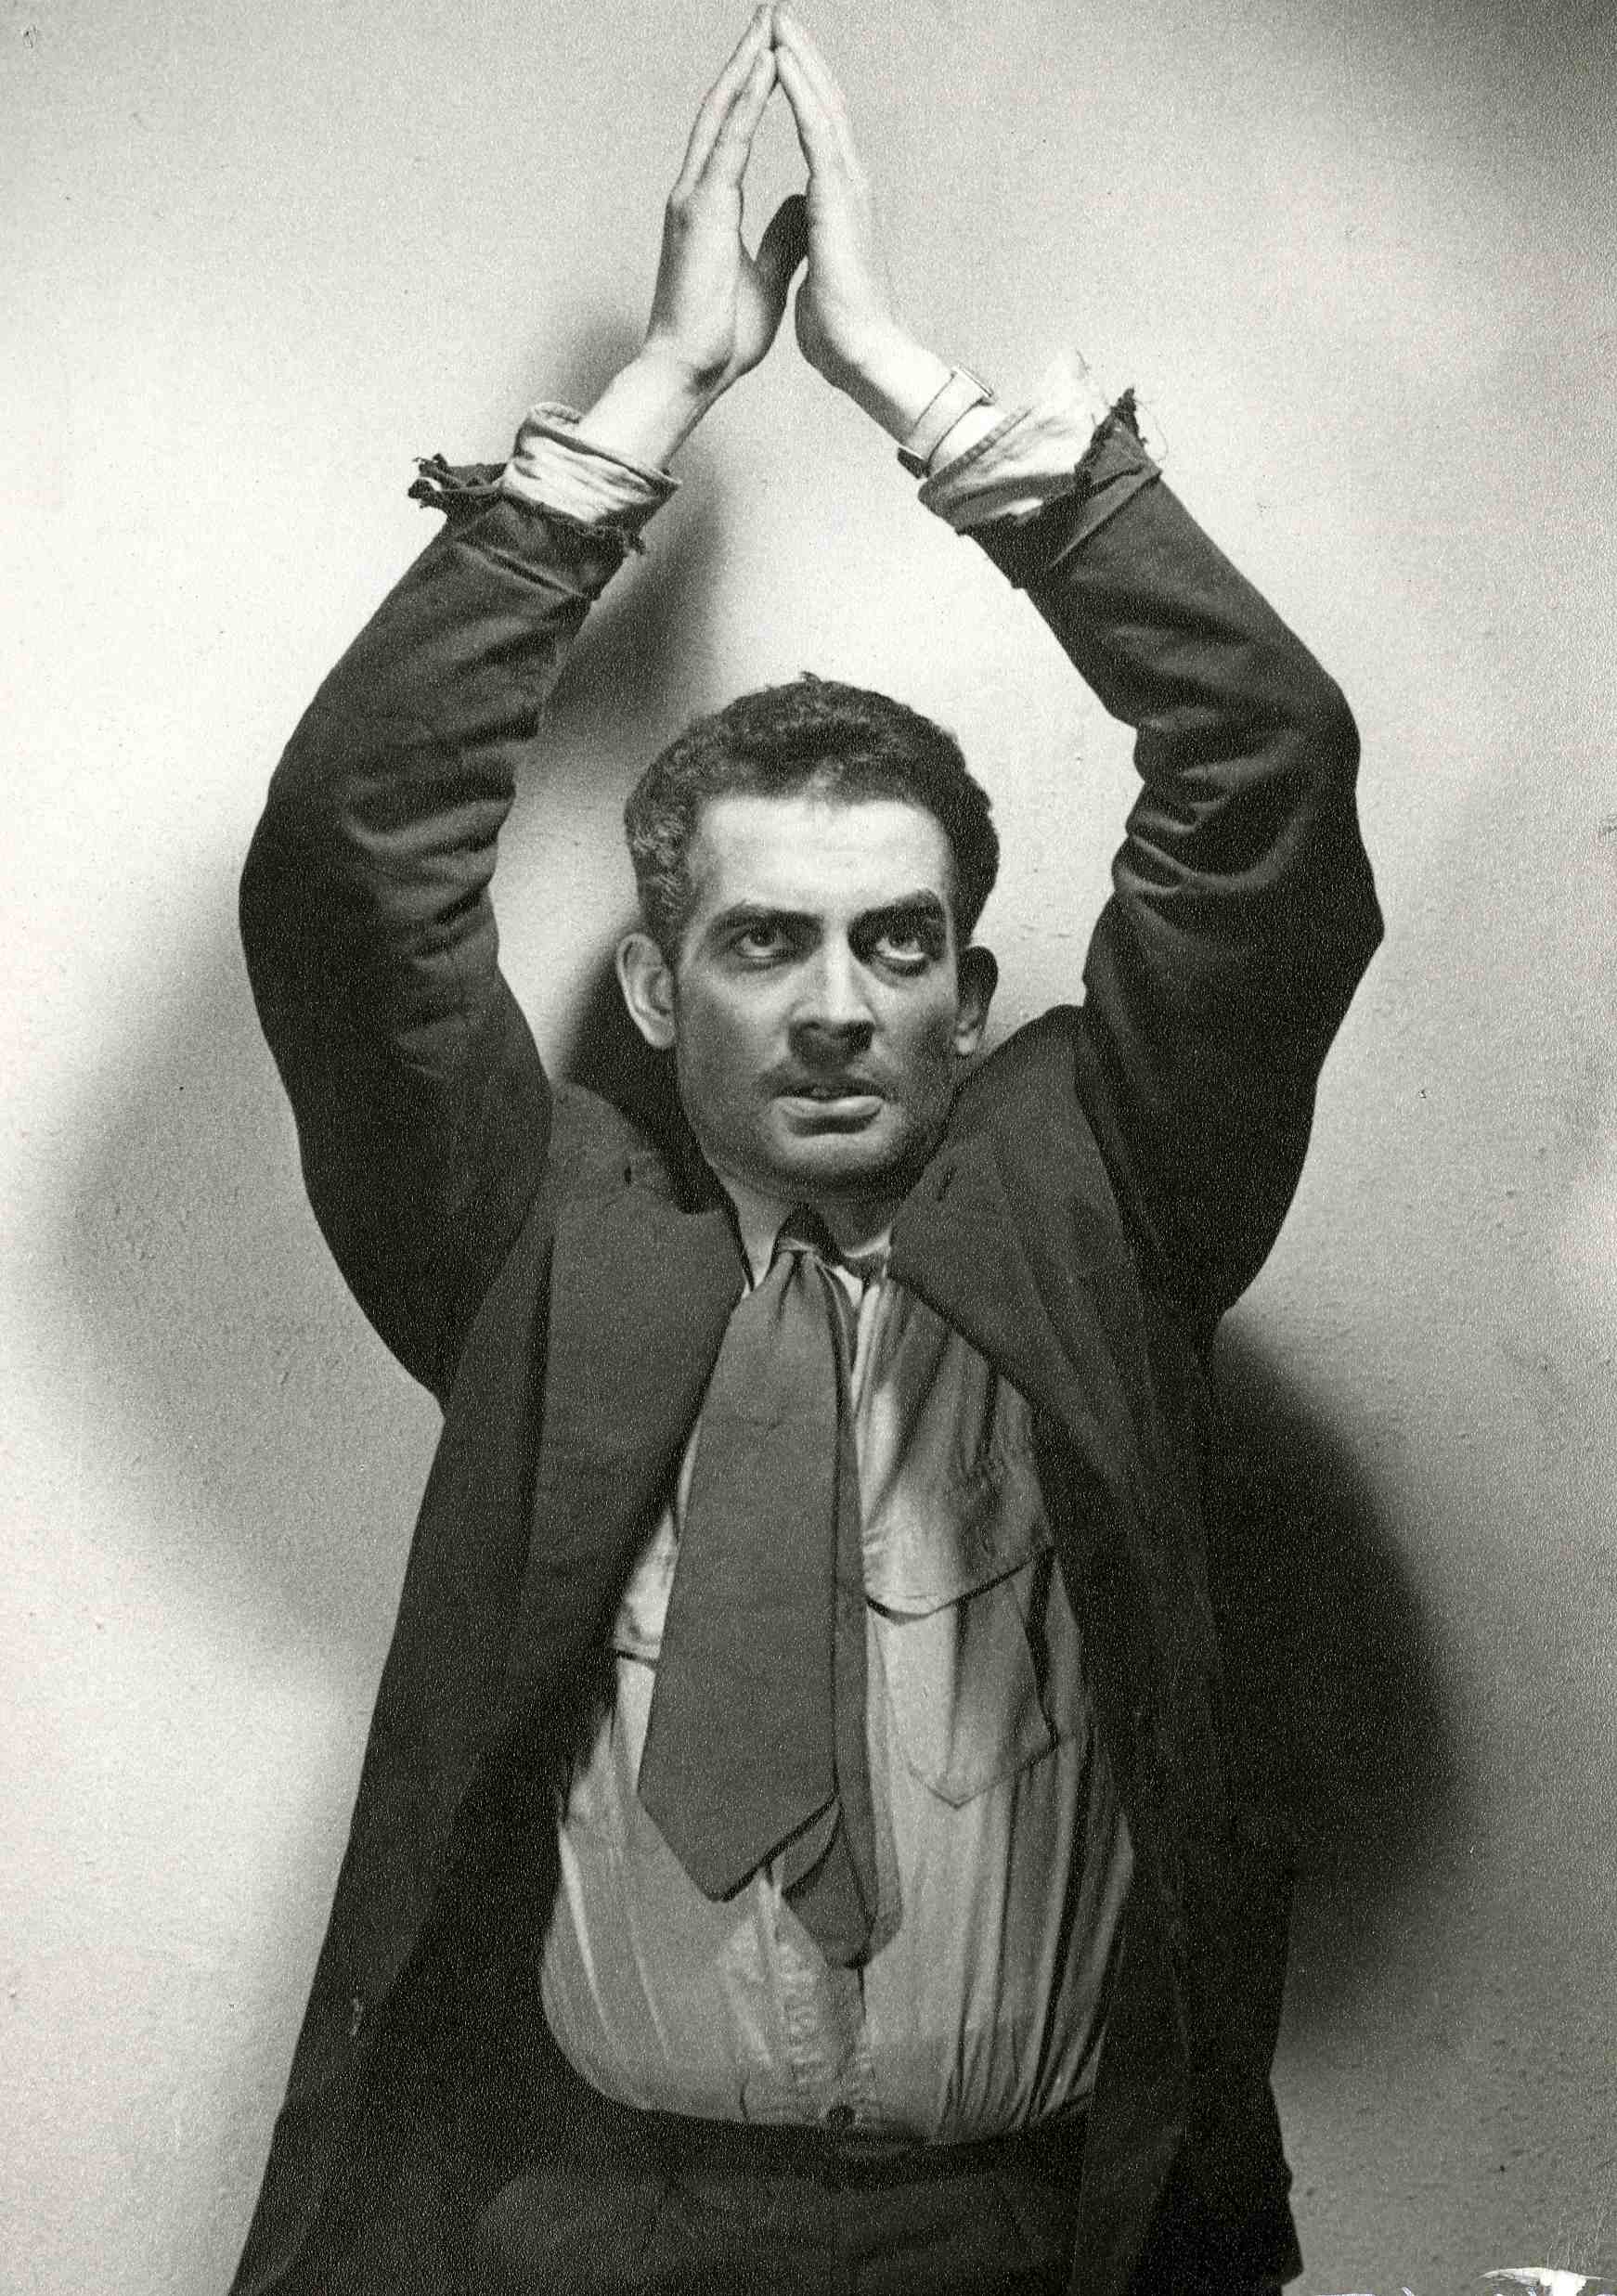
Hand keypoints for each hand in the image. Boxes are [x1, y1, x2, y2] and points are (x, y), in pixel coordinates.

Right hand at [641, 7, 806, 402]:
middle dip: (748, 56)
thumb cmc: (720, 336)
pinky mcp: (700, 211)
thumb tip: (800, 203)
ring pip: (722, 113)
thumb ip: (780, 235)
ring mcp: (694, 197)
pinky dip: (746, 105)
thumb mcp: (765, 275)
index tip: (776, 48)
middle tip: (770, 10)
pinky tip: (763, 70)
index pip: (735, 130)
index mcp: (712, 204)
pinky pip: (727, 145)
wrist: (692, 371)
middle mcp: (697, 190)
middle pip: (724, 107)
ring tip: (768, 21)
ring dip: (746, 64)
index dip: (755, 86)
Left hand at [770, 7, 908, 400]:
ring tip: (776, 20)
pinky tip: (778, 60)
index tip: (777, 56)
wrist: (862, 358)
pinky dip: (798, 93)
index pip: (818, 131)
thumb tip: (807, 229)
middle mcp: (847, 186)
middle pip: (824, 104)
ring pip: (823, 105)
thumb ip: (810, 242)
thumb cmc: (841, 331)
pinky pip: (815, 132)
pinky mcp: (839, 200)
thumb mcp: (816, 274)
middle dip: (800, 58)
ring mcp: (848, 189)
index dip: (799, 90)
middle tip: (778, 15)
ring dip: (799, 60)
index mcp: (837, 202)